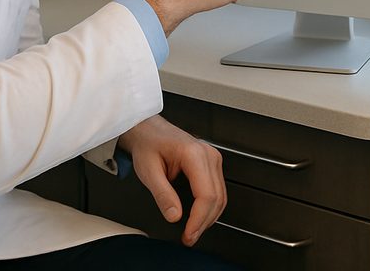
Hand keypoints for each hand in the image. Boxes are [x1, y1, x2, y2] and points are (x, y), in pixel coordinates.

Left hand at [118, 115, 224, 246]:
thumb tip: (174, 215)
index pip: (206, 194)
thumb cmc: (148, 145)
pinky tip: (199, 217)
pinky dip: (211, 207)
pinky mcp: (211, 163)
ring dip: (209, 217)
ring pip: (221, 196)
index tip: (189, 234)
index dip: (199, 219)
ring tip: (193, 231)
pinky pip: (218, 190)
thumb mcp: (148, 171)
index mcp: (193, 154)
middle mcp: (208, 154)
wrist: (149, 131)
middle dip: (204, 223)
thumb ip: (162, 194)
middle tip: (189, 238)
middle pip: (217, 198)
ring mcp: (212, 158)